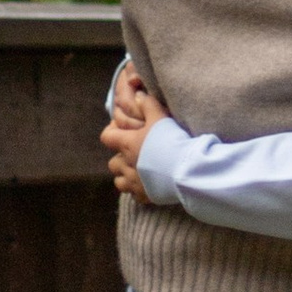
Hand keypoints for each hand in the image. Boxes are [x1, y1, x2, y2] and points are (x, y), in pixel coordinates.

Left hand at [102, 67, 169, 203]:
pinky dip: (139, 189)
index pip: (106, 137)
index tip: (122, 130)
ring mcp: (134, 183)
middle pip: (113, 162)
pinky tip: (150, 184)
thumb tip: (137, 95)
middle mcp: (126, 165)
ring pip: (119, 181)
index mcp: (127, 145)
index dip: (112, 132)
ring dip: (126, 176)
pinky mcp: (144, 197)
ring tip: (140, 171)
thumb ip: (147, 104)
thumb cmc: (171, 141)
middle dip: (121, 158)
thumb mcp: (160, 118)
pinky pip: (134, 195)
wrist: (185, 170)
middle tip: (135, 153)